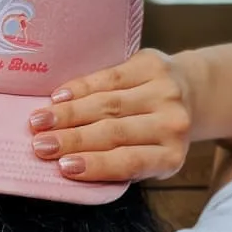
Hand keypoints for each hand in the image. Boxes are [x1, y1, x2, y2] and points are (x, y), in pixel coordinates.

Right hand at [28, 48, 192, 181]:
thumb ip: (116, 165)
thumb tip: (65, 165)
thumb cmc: (155, 137)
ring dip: (68, 113)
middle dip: (72, 139)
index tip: (63, 167)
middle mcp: (172, 124)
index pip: (130, 162)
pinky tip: (58, 97)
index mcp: (170, 156)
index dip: (96, 164)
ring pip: (108, 103)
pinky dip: (80, 88)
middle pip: (114, 132)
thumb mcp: (145, 161)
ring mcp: (165, 91)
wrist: (192, 94)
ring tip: (39, 121)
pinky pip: (109, 77)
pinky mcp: (152, 64)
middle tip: (40, 145)